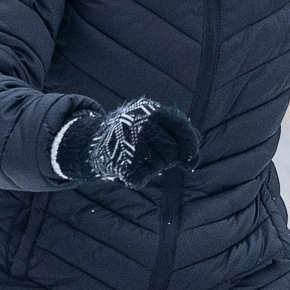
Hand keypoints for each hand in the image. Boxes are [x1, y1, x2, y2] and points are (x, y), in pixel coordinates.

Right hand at [55, 98, 199, 187]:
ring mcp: (129, 140)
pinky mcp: (119, 160)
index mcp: (152, 110)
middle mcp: (140, 122)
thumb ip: (179, 134)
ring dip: (153, 168)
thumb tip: (194, 157)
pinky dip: (137, 179)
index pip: (181, 126)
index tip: (190, 160)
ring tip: (139, 158)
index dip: (190, 145)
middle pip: (172, 151)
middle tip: (156, 156)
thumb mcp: (155, 124)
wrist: (95, 142)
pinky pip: (141, 178)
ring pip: (159, 165)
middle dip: (169, 159)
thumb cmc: (135, 134)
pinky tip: (130, 169)